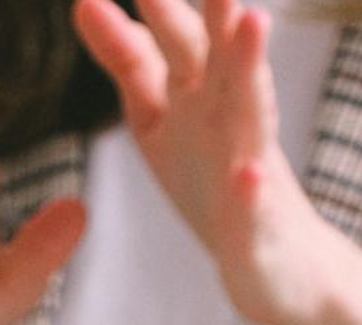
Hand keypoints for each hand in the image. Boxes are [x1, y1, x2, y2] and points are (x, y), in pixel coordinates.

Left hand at [73, 0, 344, 324]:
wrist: (275, 261)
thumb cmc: (212, 176)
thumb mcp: (159, 113)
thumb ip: (130, 61)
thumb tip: (86, 2)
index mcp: (200, 92)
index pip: (172, 41)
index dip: (151, 11)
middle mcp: (229, 116)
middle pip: (218, 58)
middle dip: (212, 11)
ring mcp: (249, 165)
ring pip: (253, 110)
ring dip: (252, 67)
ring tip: (253, 20)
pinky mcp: (258, 224)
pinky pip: (254, 208)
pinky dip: (251, 193)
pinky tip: (249, 178)